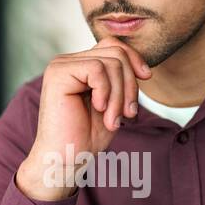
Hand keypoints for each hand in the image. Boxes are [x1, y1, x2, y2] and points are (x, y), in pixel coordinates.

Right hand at [15, 37, 152, 200]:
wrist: (65, 159)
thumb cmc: (87, 136)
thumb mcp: (113, 103)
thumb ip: (121, 80)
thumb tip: (141, 66)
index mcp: (79, 65)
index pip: (113, 46)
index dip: (134, 59)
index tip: (146, 79)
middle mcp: (68, 62)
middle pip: (116, 52)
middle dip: (130, 84)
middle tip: (128, 114)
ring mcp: (61, 66)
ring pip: (110, 62)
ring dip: (120, 95)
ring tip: (113, 120)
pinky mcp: (57, 74)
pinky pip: (97, 69)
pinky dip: (106, 93)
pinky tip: (100, 110)